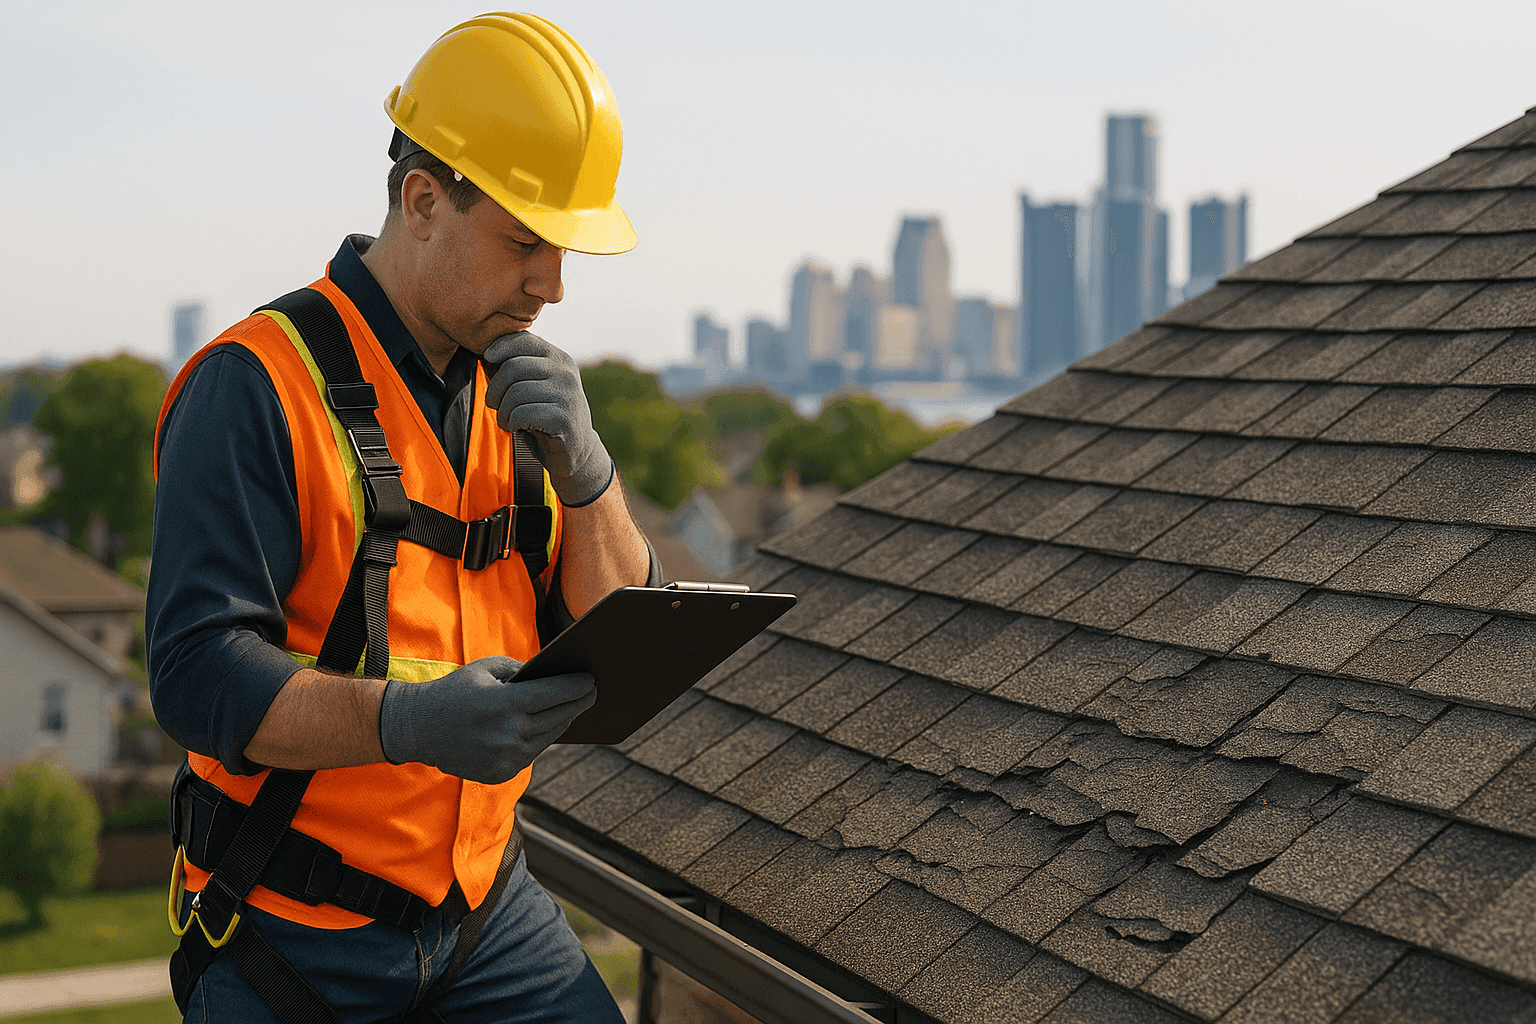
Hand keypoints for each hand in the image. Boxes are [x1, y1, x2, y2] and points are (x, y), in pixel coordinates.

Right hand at [378, 657, 595, 784]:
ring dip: (562, 722)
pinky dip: (539, 739)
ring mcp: (506, 757)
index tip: (591, 680)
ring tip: (573, 708)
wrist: (418, 728)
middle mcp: (509, 733)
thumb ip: (522, 671)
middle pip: (558, 717)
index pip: (556, 694)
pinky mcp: (501, 773)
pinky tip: (548, 727)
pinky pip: (531, 753)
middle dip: (578, 703)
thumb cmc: (455, 691)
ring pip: (548, 737)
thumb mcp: (487, 669)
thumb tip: (554, 677)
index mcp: (506, 703)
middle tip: (592, 692)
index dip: (578, 687)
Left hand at [483, 332, 613, 505]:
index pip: (524, 339)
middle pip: (513, 367)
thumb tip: (486, 351)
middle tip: (495, 404)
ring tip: (508, 420)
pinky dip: (512, 423)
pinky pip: (521, 414)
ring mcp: (567, 395)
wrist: (576, 451)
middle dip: (495, 389)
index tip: (487, 358)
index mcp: (559, 359)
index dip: (500, 346)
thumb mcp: (536, 385)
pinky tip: (518, 428)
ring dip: (503, 411)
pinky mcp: (563, 419)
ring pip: (515, 393)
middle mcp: (566, 373)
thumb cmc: (545, 415)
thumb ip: (519, 366)